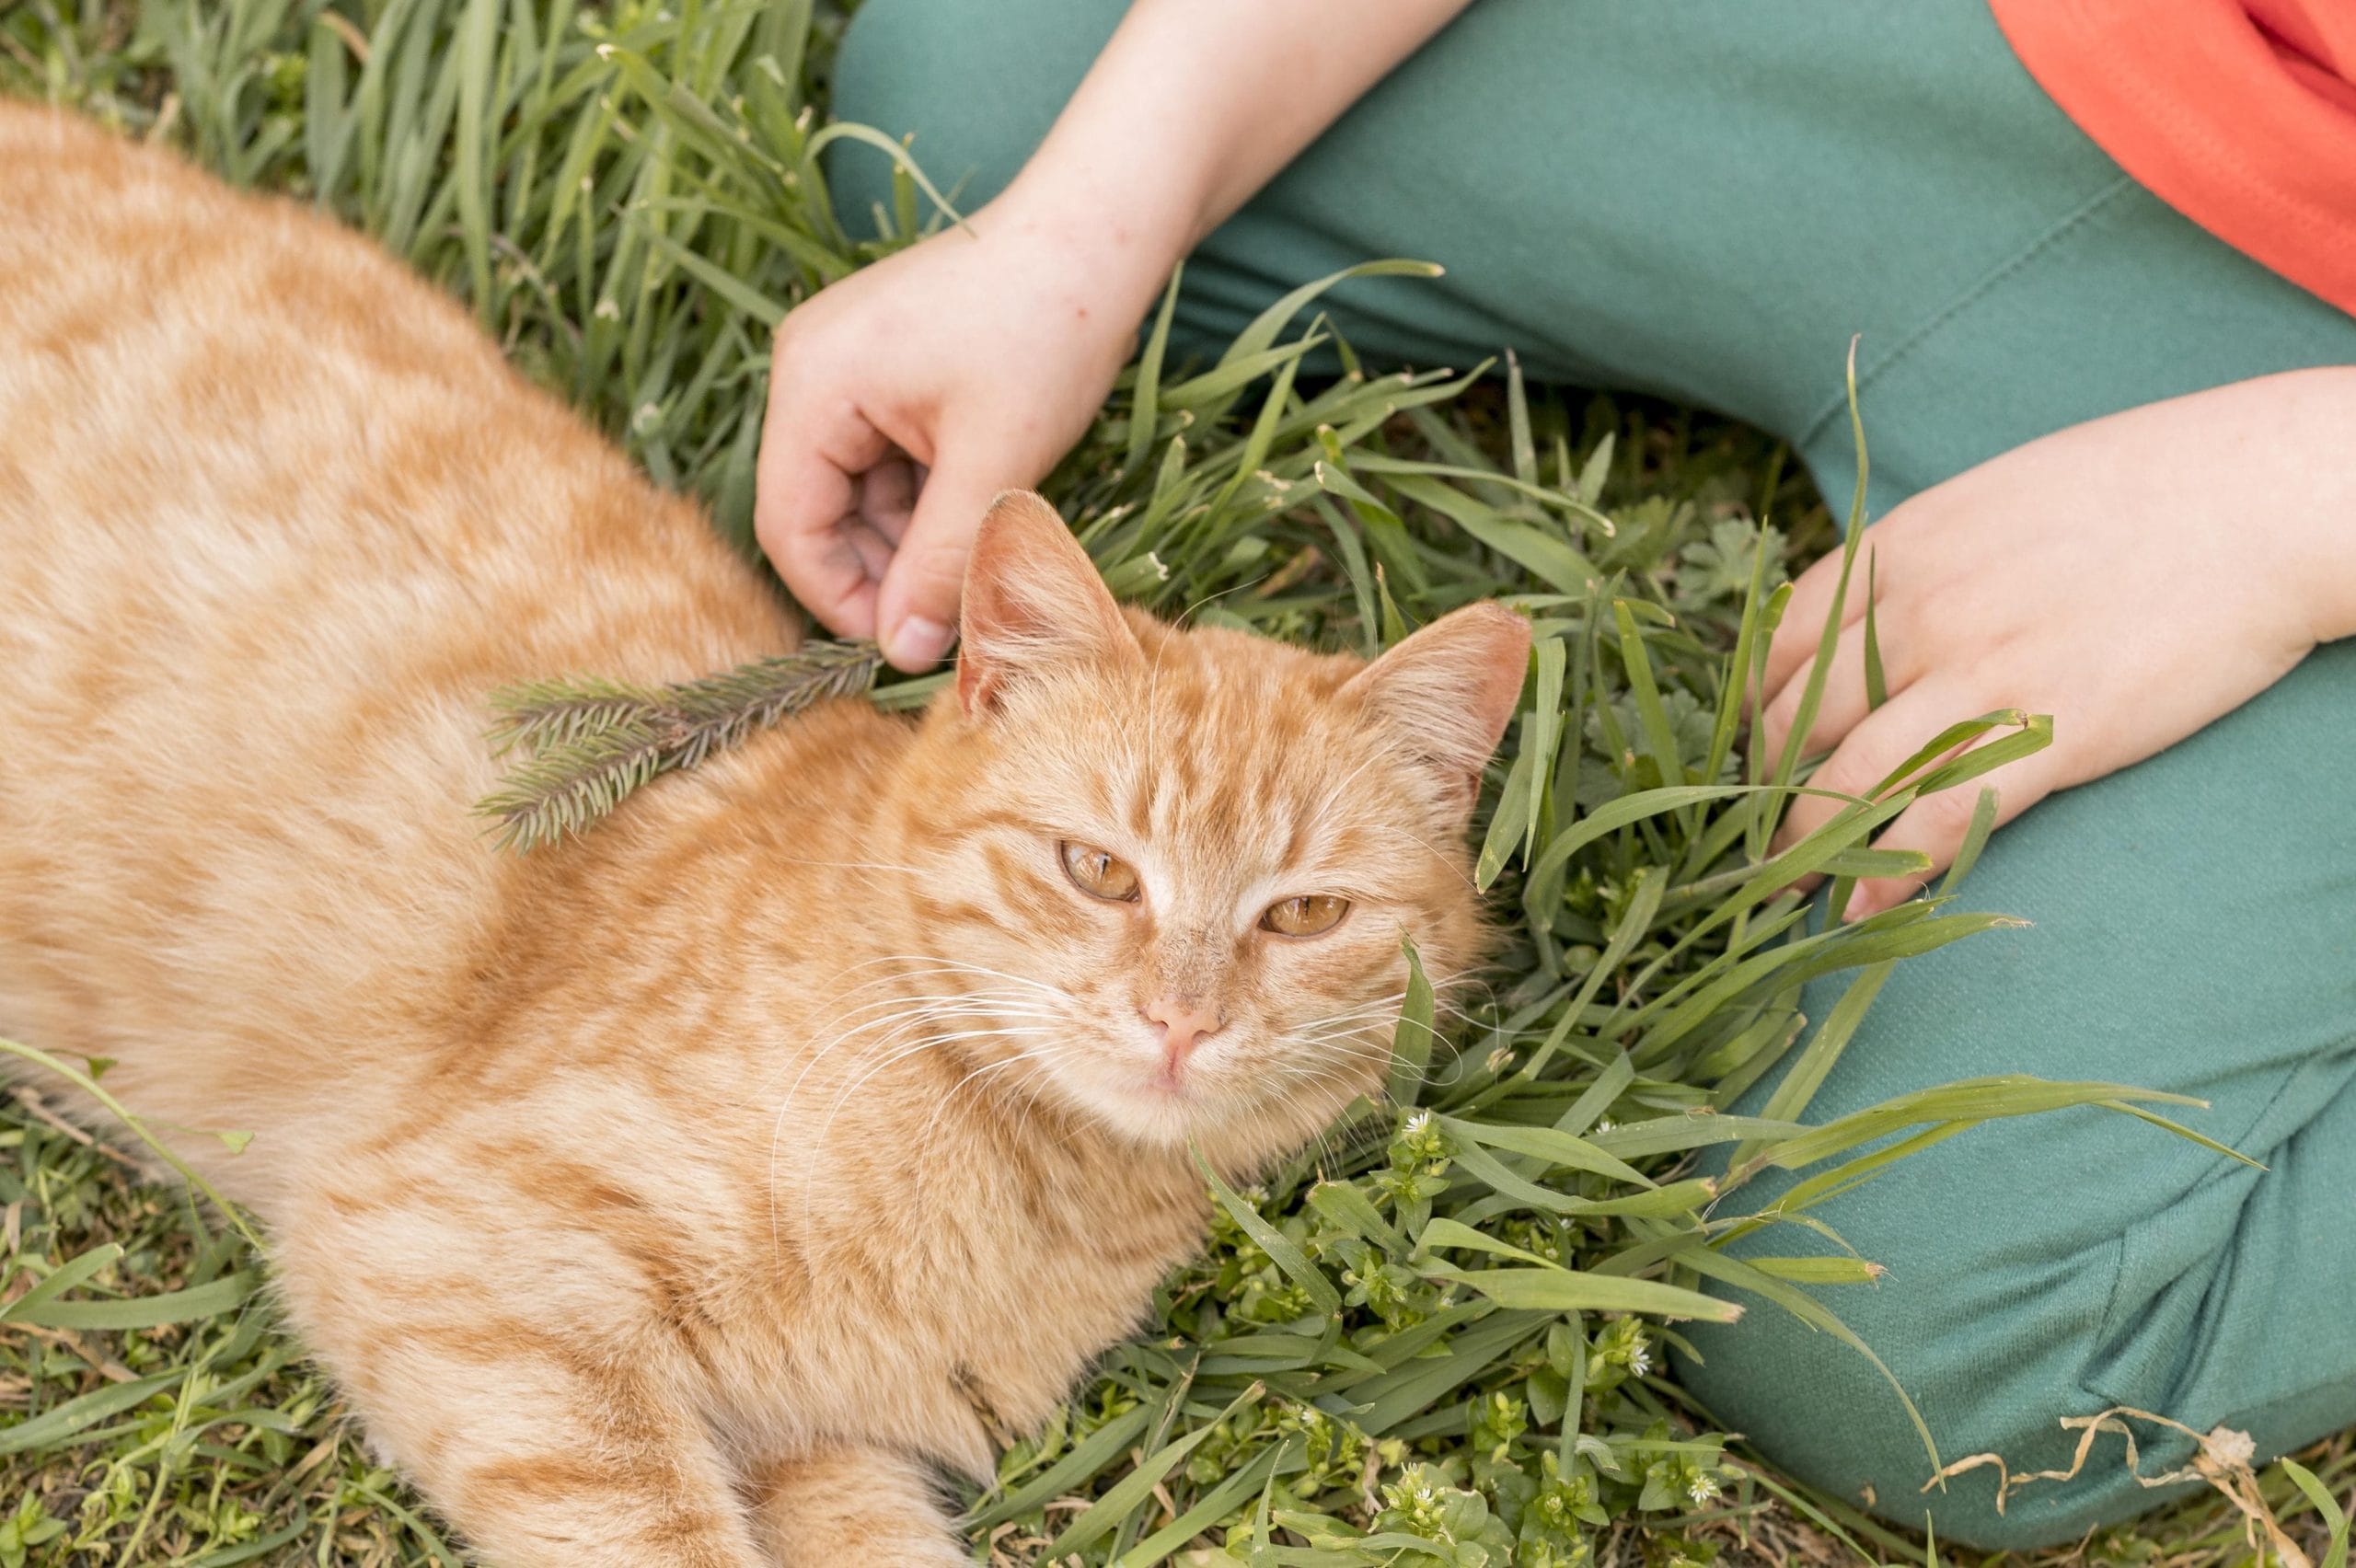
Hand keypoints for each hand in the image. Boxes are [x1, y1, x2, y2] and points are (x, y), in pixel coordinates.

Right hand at [755, 197, 1146, 669]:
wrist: (1098, 231)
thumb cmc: (1047, 331)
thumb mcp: (995, 465)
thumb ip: (940, 562)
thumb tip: (900, 653)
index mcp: (812, 385)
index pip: (789, 527)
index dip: (838, 601)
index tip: (904, 647)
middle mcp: (810, 370)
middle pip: (816, 511)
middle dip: (879, 573)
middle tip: (949, 619)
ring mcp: (846, 365)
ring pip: (857, 493)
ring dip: (908, 541)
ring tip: (976, 565)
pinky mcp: (885, 367)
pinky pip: (885, 459)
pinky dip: (925, 499)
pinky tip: (978, 515)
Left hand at [1759, 370, 2355, 919]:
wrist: (2263, 498)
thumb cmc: (2147, 486)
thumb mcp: (1999, 498)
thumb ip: (1930, 555)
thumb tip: (1885, 602)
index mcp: (1902, 546)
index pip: (1780, 640)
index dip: (1754, 707)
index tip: (1752, 749)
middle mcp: (1918, 609)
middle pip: (1798, 718)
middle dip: (1763, 787)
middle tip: (1752, 832)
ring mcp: (1978, 671)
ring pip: (1847, 777)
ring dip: (1804, 843)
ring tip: (1782, 886)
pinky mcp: (2048, 730)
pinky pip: (1938, 813)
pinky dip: (1887, 868)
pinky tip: (1858, 906)